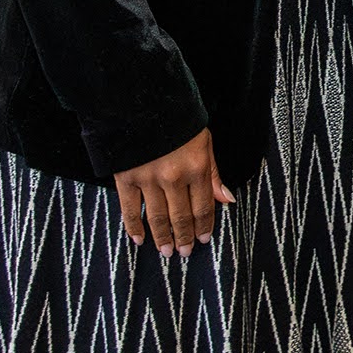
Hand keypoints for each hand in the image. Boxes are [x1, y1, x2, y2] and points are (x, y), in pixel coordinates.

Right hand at [113, 127, 234, 255]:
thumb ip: (213, 172)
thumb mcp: (204, 141)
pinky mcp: (125, 178)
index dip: (204, 225)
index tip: (203, 239)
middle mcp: (174, 177)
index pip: (203, 206)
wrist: (143, 100)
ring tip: (167, 250)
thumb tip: (227, 199)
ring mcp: (148, 179)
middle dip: (184, 236)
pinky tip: (139, 239)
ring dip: (163, 237)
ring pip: (157, 217)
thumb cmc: (178, 120)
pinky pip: (130, 209)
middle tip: (184, 252)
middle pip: (181, 216)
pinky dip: (134, 227)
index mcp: (196, 167)